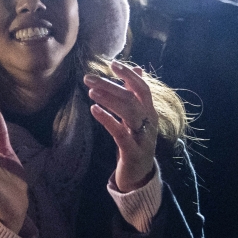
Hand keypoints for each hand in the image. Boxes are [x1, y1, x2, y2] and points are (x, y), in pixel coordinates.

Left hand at [86, 61, 158, 192]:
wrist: (140, 174)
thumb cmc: (136, 141)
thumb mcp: (137, 117)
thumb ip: (136, 95)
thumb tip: (138, 70)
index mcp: (150, 112)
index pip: (142, 88)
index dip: (129, 75)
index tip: (112, 63)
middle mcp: (149, 122)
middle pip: (132, 98)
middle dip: (110, 85)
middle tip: (87, 77)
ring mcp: (143, 137)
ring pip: (129, 113)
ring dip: (108, 100)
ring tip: (90, 91)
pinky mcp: (133, 152)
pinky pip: (121, 133)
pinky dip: (107, 120)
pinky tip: (93, 110)